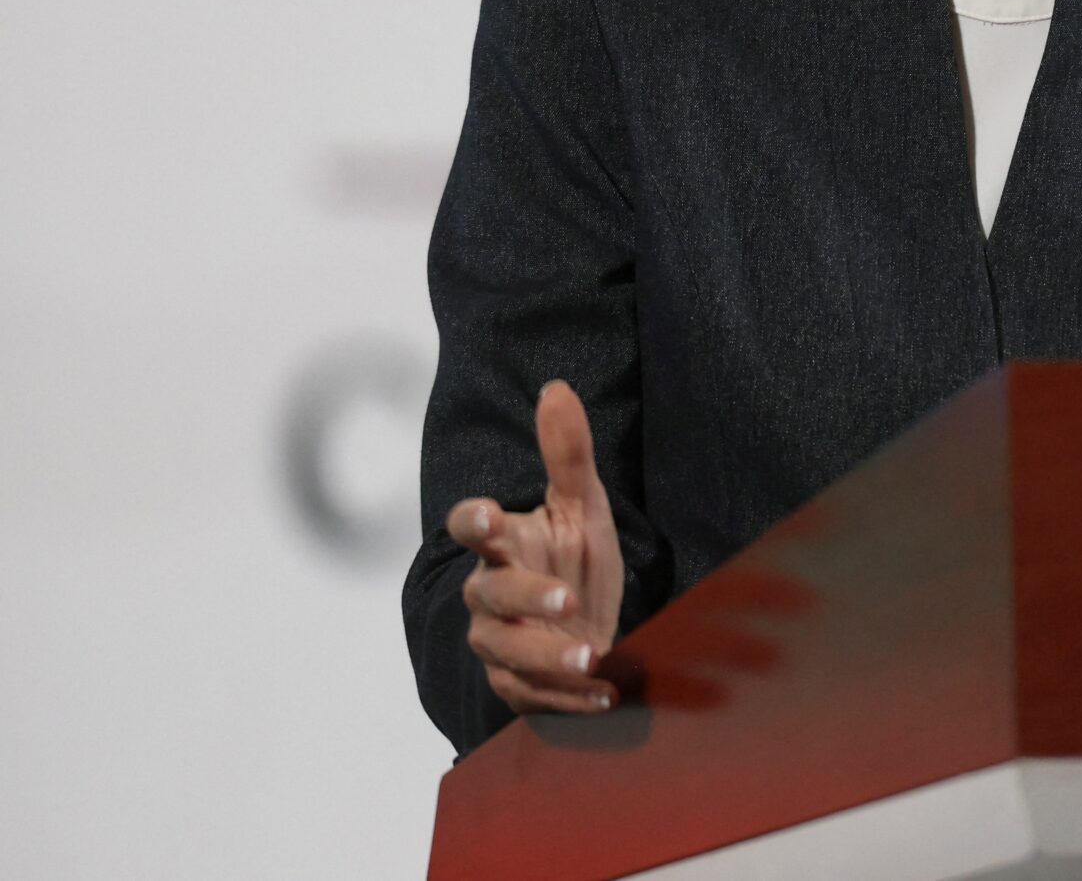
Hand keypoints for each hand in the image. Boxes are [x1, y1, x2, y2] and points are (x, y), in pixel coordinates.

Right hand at [446, 379, 625, 714]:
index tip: (488, 515)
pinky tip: (605, 694)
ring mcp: (500, 642)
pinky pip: (531, 697)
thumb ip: (568, 452)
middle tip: (568, 597)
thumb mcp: (582, 505)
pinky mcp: (517, 685)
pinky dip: (568, 699)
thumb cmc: (573, 556)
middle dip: (526, 597)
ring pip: (506, 652)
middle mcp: (492, 594)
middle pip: (490, 595)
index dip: (473, 522)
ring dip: (548, 656)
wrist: (587, 619)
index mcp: (503, 543)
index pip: (470, 528)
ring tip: (594, 654)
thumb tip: (557, 388)